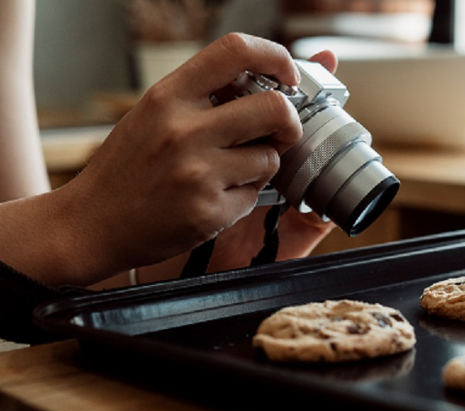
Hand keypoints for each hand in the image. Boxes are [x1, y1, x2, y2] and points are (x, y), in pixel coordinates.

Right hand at [48, 33, 307, 285]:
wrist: (92, 223)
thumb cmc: (128, 167)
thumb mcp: (154, 113)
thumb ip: (203, 95)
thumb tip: (266, 81)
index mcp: (169, 96)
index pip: (236, 50)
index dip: (275, 57)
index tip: (287, 75)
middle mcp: (184, 130)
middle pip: (274, 108)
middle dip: (289, 121)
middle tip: (281, 132)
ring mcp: (199, 173)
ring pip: (270, 157)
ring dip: (261, 165)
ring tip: (228, 172)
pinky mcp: (210, 211)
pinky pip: (255, 195)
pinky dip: (244, 197)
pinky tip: (213, 198)